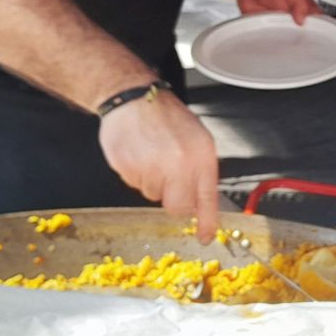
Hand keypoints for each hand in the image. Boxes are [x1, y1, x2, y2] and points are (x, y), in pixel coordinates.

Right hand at [99, 90, 221, 243]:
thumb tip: (200, 201)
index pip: (207, 198)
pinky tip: (138, 152)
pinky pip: (134, 184)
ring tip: (152, 154)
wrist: (133, 98)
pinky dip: (136, 173)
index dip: (206, 222)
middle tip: (168, 179)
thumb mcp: (197, 137)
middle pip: (177, 207)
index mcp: (201, 155)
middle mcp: (179, 163)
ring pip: (153, 195)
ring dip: (152, 181)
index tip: (204, 237)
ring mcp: (152, 167)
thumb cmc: (166, 116)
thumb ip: (200, 170)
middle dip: (173, 199)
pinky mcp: (128, 168)